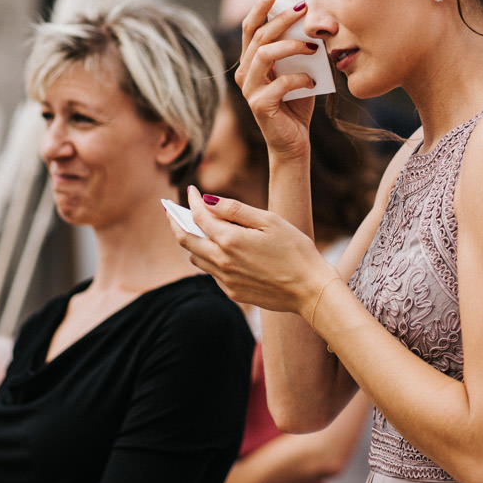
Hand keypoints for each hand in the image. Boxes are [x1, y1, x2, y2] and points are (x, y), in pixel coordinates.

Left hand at [174, 187, 333, 315]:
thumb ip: (235, 210)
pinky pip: (210, 273)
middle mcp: (222, 262)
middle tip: (171, 210)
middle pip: (185, 240)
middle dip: (176, 222)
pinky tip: (216, 250)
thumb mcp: (269, 221)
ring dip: (191, 242)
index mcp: (230, 240)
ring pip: (195, 258)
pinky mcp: (233, 292)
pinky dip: (207, 258)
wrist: (310, 289)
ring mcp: (226, 280)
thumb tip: (208, 200)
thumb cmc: (295, 250)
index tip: (192, 190)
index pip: (199, 216)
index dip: (192, 200)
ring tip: (193, 229)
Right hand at [237, 0, 317, 158]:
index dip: (259, 8)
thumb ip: (299, 51)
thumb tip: (312, 23)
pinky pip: (279, 83)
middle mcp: (245, 73)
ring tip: (312, 46)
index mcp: (251, 62)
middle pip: (258, 36)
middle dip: (281, 18)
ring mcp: (250, 90)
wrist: (294, 142)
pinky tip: (312, 80)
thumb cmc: (297, 104)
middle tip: (303, 8)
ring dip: (290, 46)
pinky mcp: (260, 106)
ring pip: (264, 55)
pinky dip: (299, 78)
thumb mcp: (299, 70)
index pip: (250, 28)